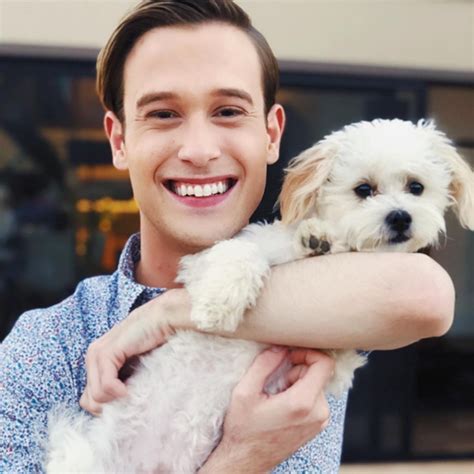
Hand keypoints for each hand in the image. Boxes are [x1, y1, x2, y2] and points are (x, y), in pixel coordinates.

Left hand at [80, 291, 182, 414]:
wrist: (163, 318)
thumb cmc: (154, 340)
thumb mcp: (134, 366)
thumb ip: (122, 380)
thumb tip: (118, 409)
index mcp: (98, 359)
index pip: (89, 397)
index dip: (107, 408)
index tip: (126, 406)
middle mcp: (92, 355)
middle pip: (89, 400)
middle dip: (110, 408)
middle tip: (130, 404)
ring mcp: (97, 353)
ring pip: (95, 396)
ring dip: (115, 402)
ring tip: (134, 395)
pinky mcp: (106, 352)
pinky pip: (105, 385)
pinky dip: (118, 393)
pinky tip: (131, 390)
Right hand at [200, 347, 334, 472]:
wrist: (246, 460)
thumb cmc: (243, 428)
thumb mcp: (245, 391)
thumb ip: (264, 364)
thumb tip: (280, 346)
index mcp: (302, 403)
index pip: (324, 364)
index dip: (307, 352)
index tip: (289, 356)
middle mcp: (318, 413)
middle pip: (318, 373)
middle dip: (296, 369)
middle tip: (275, 382)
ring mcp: (320, 421)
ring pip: (315, 384)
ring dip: (296, 382)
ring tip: (276, 395)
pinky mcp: (318, 425)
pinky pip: (315, 396)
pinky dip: (300, 393)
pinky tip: (282, 404)